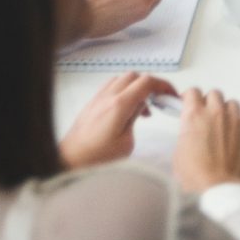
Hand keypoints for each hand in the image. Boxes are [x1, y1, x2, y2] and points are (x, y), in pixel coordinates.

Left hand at [60, 72, 177, 167]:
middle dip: (150, 85)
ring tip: (142, 107)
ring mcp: (97, 98)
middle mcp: (107, 96)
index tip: (170, 94)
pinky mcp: (91, 104)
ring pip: (122, 79)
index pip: (146, 82)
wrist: (68, 163)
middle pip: (135, 76)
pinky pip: (111, 87)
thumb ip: (134, 119)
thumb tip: (140, 107)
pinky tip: (126, 108)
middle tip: (158, 100)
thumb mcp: (126, 143)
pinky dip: (123, 91)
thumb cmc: (96, 159)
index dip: (163, 85)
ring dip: (136, 87)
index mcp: (119, 105)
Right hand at [173, 88, 239, 192]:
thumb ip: (186, 133)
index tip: (190, 102)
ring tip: (225, 126)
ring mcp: (234, 119)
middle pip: (214, 94)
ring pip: (233, 103)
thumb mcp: (179, 153)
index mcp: (194, 115)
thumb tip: (190, 131)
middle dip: (210, 103)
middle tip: (207, 117)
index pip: (193, 92)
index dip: (190, 98)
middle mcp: (215, 112)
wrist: (217, 189)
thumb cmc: (196, 176)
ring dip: (228, 111)